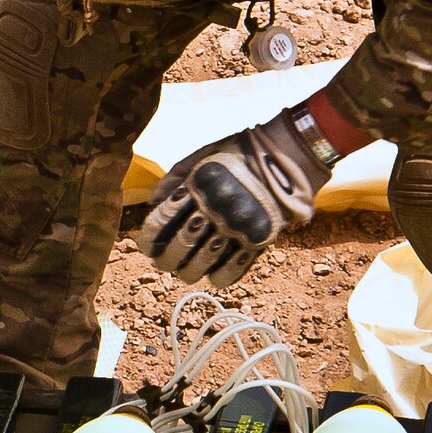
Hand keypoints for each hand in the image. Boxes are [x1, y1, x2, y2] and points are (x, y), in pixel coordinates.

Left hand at [141, 109, 333, 286]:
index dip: (148, 239)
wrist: (285, 156)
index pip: (160, 221)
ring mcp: (237, 227)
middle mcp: (215, 210)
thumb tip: (152, 204)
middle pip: (179, 247)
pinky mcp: (258, 239)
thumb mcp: (200, 157)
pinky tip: (212, 276)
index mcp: (197, 188)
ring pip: (203, 264)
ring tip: (183, 272)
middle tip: (162, 263)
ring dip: (187, 272)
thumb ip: (173, 179)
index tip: (146, 247)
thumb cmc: (237, 154)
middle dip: (165, 260)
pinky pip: (234, 269)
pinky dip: (219, 278)